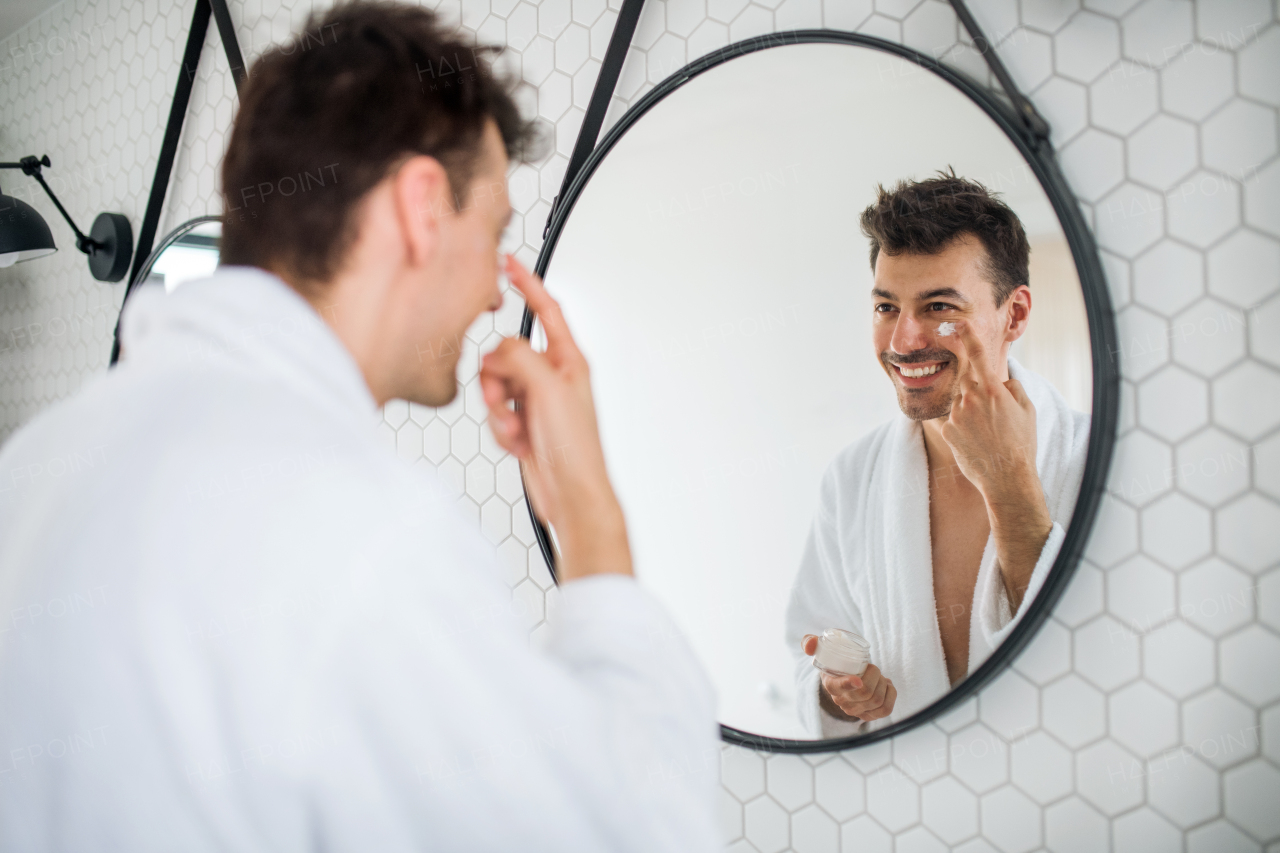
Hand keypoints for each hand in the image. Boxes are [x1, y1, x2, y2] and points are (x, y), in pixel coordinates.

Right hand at [479, 256, 631, 580]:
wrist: (571, 494)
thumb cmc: (576, 449)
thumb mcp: (547, 390)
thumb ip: (519, 357)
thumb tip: (498, 348)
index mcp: (569, 361)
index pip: (547, 310)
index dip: (528, 284)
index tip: (509, 264)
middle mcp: (553, 377)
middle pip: (507, 351)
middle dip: (497, 376)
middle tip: (506, 398)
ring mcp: (536, 401)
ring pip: (495, 383)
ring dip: (497, 408)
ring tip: (515, 428)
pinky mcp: (522, 423)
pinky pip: (495, 412)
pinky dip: (500, 428)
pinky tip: (518, 444)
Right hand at [802, 635, 896, 721]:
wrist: (842, 678)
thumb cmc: (834, 663)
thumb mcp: (820, 651)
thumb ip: (810, 642)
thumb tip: (811, 644)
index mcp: (831, 685)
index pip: (838, 688)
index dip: (849, 684)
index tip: (858, 679)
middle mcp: (842, 702)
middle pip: (865, 692)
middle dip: (875, 675)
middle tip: (873, 667)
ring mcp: (856, 711)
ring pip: (877, 700)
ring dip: (883, 684)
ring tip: (879, 676)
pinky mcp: (868, 716)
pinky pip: (885, 710)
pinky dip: (891, 695)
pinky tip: (886, 686)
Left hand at [937, 319, 1037, 498]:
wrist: (1007, 477)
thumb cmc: (1021, 443)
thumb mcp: (1027, 410)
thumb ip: (1012, 388)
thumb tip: (1001, 381)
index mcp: (993, 390)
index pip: (977, 355)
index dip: (968, 336)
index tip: (958, 324)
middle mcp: (971, 398)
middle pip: (967, 381)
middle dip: (976, 390)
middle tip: (990, 414)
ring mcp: (957, 414)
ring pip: (960, 403)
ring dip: (970, 412)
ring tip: (987, 434)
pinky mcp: (947, 431)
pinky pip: (953, 421)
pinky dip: (962, 428)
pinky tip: (976, 442)